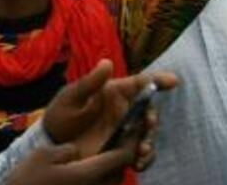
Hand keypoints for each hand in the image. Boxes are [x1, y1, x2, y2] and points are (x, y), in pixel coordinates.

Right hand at [5, 142, 145, 184]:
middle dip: (123, 154)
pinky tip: (87, 166)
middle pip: (119, 171)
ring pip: (110, 181)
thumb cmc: (26, 181)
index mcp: (87, 174)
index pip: (121, 156)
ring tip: (105, 150)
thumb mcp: (43, 156)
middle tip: (120, 136)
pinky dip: (99, 176)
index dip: (131, 140)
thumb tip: (77, 151)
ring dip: (111, 167)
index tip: (133, 126)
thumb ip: (67, 150)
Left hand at [43, 60, 175, 163]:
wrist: (52, 145)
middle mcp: (124, 110)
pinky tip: (139, 163)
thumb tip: (107, 63)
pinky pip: (141, 153)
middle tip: (149, 123)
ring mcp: (125, 130)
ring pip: (147, 133)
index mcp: (114, 92)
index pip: (140, 83)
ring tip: (141, 150)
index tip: (174, 80)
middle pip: (148, 110)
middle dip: (153, 116)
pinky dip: (145, 158)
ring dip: (150, 140)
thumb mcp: (71, 98)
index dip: (159, 79)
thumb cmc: (60, 115)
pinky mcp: (123, 149)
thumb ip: (90, 83)